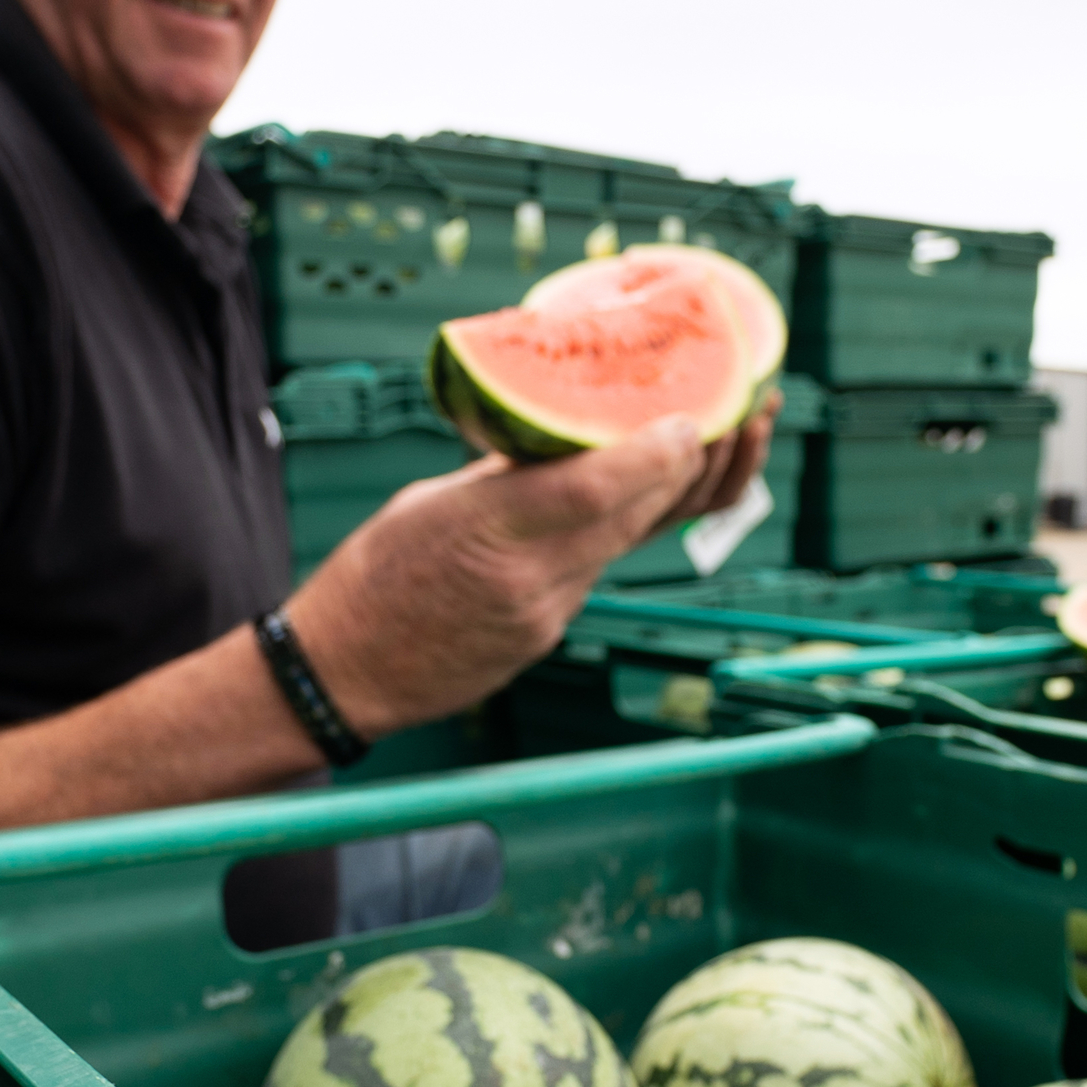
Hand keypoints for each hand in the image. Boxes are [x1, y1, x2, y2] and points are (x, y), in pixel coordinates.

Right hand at [290, 398, 778, 736]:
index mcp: (485, 525)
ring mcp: (545, 614)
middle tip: (741, 412)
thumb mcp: (430, 501)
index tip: (700, 417)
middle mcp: (527, 576)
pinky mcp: (550, 635)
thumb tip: (571, 434)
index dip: (661, 452)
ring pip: (627, 542)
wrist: (345, 675)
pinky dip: (621, 531)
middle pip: (637, 514)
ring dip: (671, 494)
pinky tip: (642, 494)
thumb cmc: (372, 576)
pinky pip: (598, 571)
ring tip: (716, 445)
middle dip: (696, 463)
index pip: (596, 487)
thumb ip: (507, 474)